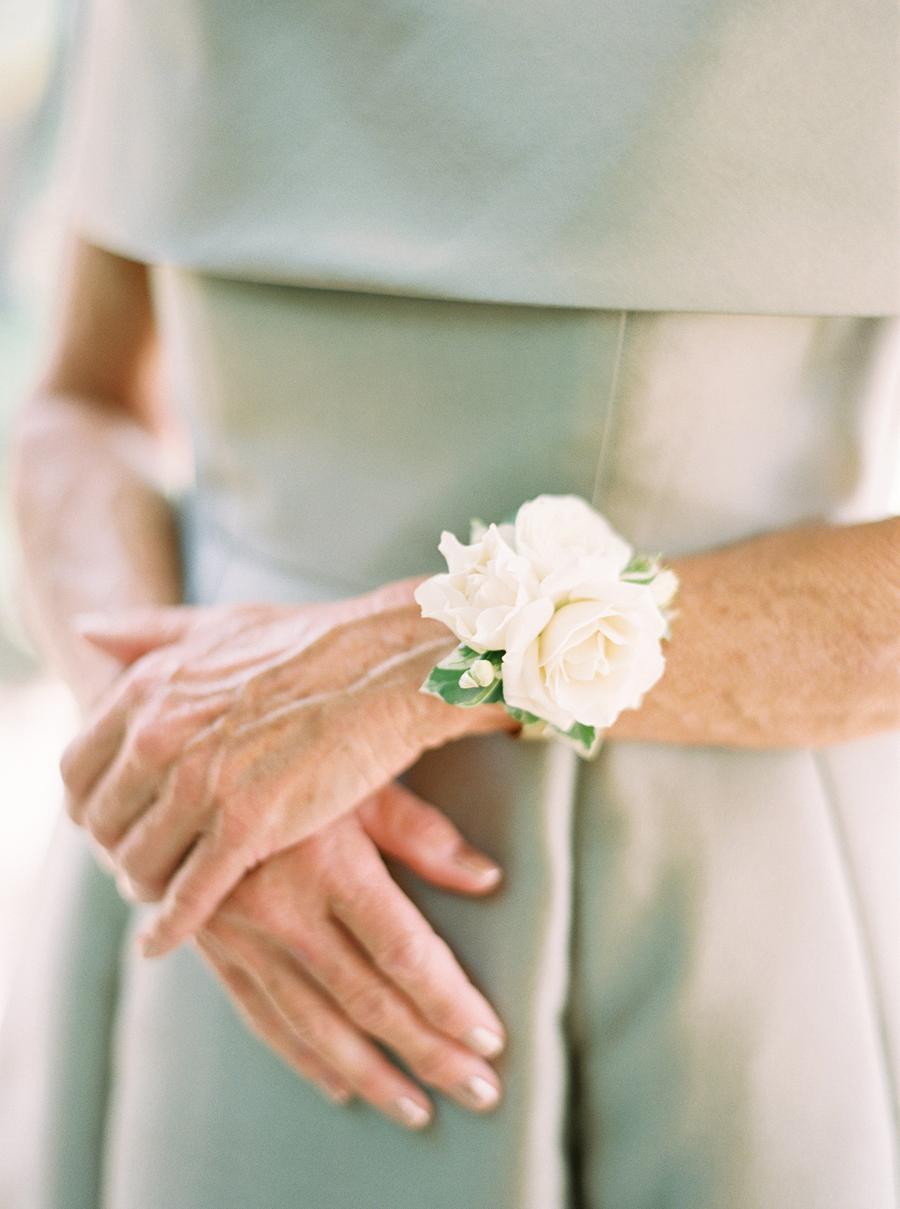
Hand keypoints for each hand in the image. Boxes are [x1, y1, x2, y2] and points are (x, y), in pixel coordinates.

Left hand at [60, 586, 514, 955]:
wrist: (391, 666)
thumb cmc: (318, 642)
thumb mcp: (221, 623)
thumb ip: (151, 632)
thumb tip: (87, 631)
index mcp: (150, 689)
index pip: (77, 770)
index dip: (91, 804)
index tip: (113, 821)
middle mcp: (160, 735)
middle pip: (101, 823)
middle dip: (116, 848)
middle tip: (139, 864)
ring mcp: (200, 782)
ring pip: (137, 863)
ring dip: (144, 886)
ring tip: (159, 897)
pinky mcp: (246, 826)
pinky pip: (186, 894)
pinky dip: (171, 924)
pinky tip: (165, 940)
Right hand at [195, 781, 505, 1129]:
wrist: (182, 761)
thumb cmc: (288, 755)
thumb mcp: (356, 778)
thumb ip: (420, 832)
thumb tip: (486, 879)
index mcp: (327, 861)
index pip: (402, 952)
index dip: (448, 1000)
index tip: (489, 1036)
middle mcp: (281, 907)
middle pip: (367, 1000)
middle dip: (428, 1052)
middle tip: (478, 1089)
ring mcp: (241, 934)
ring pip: (315, 1024)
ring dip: (372, 1074)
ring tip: (418, 1109)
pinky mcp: (214, 946)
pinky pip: (261, 1016)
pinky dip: (302, 1057)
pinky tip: (340, 1085)